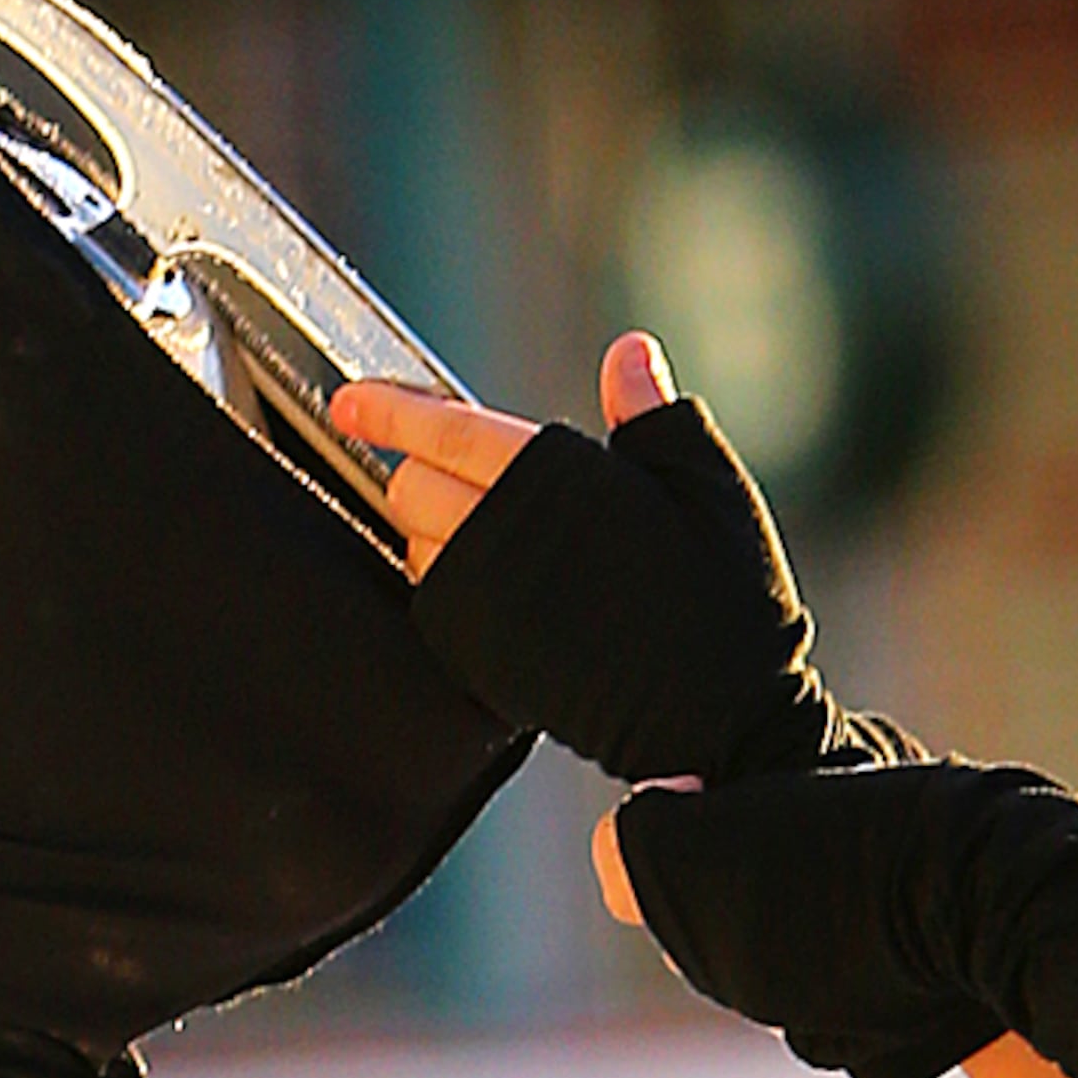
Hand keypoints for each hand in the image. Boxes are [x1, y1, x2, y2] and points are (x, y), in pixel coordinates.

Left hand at [344, 347, 851, 784]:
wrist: (720, 723)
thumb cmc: (726, 601)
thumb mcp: (706, 487)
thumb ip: (653, 416)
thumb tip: (628, 353)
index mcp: (551, 479)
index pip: (443, 430)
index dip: (389, 409)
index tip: (351, 400)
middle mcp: (503, 540)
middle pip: (413, 487)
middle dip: (418, 470)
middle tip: (446, 471)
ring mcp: (486, 608)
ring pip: (417, 548)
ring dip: (432, 531)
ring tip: (479, 531)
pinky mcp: (484, 665)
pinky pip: (435, 609)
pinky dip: (448, 586)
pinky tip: (490, 585)